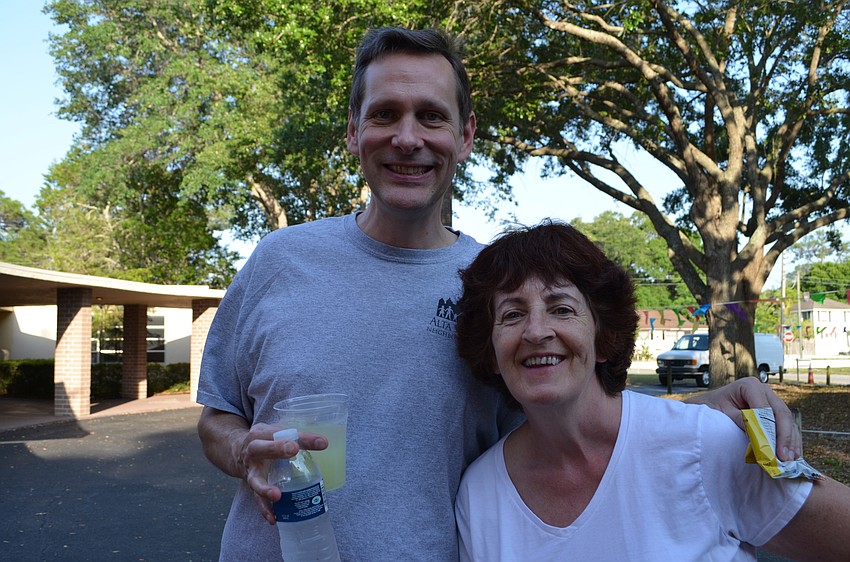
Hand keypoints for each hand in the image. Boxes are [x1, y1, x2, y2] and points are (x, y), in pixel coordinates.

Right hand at [237, 425, 328, 524]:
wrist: (236, 452)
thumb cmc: (265, 441)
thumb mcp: (277, 433)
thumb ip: (297, 437)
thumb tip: (324, 443)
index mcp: (261, 434)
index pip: (282, 433)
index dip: (303, 437)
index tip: (321, 442)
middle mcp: (253, 451)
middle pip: (261, 449)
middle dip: (277, 449)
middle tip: (294, 449)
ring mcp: (251, 471)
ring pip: (255, 480)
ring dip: (265, 488)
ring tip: (277, 496)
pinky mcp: (251, 487)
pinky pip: (257, 500)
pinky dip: (265, 510)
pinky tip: (274, 518)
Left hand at [686, 377, 801, 460]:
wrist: (706, 405)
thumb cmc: (710, 407)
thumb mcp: (720, 412)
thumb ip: (738, 419)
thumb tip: (756, 434)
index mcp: (750, 386)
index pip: (765, 408)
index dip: (770, 429)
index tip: (771, 448)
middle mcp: (764, 391)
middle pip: (781, 414)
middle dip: (784, 437)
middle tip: (784, 457)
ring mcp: (770, 401)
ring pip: (787, 421)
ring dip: (790, 441)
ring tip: (790, 459)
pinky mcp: (773, 412)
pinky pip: (786, 426)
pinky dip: (790, 440)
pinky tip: (792, 453)